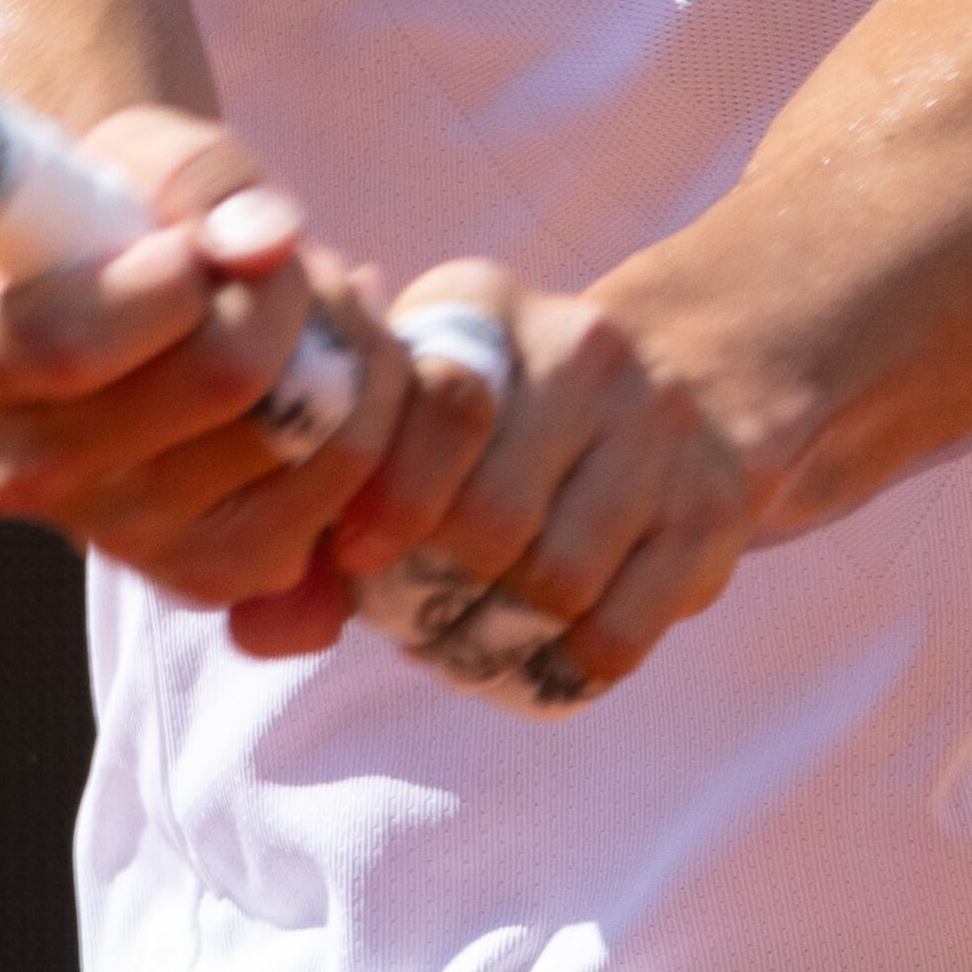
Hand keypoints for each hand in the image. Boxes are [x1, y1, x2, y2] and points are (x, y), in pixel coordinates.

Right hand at [0, 104, 404, 651]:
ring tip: (310, 311)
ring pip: (300, 435)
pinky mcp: (212, 574)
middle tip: (280, 263)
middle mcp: (26, 475)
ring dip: (343, 350)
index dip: (174, 278)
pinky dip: (367, 419)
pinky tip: (327, 376)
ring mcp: (121, 539)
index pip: (72, 344)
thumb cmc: (130, 215)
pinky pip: (342, 494)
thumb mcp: (144, 155)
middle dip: (286, 293)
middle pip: (222, 383)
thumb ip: (199, 182)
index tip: (190, 247)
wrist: (149, 297)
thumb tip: (264, 244)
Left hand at [322, 261, 766, 707]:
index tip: (360, 556)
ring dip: (501, 637)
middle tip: (417, 619)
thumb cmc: (500, 417)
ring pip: (556, 581)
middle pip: (490, 519)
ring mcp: (659, 424)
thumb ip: (334, 484)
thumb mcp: (419, 400)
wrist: (681, 377)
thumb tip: (258, 611)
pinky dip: (569, 666)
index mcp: (484, 305)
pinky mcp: (713, 505)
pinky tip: (543, 656)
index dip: (386, 506)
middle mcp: (581, 346)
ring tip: (472, 638)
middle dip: (440, 592)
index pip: (430, 412)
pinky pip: (625, 627)